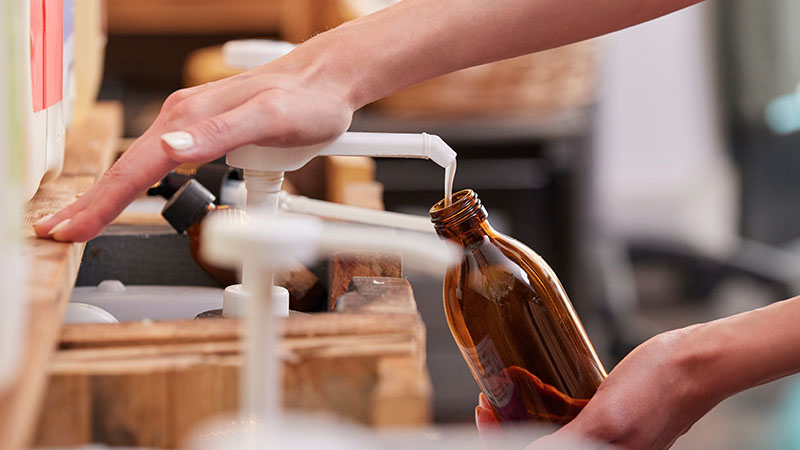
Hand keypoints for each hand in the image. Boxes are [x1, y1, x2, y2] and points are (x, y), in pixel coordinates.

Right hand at [34, 48, 354, 241]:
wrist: (328, 81)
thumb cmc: (307, 101)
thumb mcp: (270, 118)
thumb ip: (221, 132)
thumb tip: (169, 146)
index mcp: (191, 117)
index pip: (136, 167)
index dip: (102, 202)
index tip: (73, 227)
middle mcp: (185, 119)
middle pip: (128, 167)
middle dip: (91, 202)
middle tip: (59, 231)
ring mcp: (193, 125)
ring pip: (140, 165)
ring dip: (108, 194)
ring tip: (84, 219)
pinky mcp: (206, 132)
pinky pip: (159, 161)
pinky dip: (134, 182)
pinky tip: (127, 194)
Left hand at [476, 327, 721, 449]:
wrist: (694, 363)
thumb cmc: (658, 387)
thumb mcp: (606, 420)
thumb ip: (571, 445)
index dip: (500, 439)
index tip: (484, 413)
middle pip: (537, 446)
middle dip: (507, 427)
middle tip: (487, 399)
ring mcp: (603, 440)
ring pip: (548, 433)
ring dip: (521, 415)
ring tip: (502, 387)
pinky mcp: (607, 422)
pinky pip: (566, 421)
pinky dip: (543, 406)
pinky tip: (529, 383)